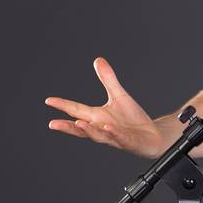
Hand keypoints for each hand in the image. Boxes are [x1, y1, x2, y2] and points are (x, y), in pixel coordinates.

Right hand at [45, 58, 165, 156]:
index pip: (77, 110)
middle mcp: (103, 129)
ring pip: (99, 136)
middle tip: (53, 124)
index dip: (63, 105)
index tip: (49, 100)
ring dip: (89, 130)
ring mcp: (115, 137)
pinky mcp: (129, 142)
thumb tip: (98, 60)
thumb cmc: (133, 119)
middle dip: (67, 127)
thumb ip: (108, 80)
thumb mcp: (119, 96)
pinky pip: (120, 138)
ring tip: (79, 123)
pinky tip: (108, 127)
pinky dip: (114, 133)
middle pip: (82, 129)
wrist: (153, 136)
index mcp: (97, 117)